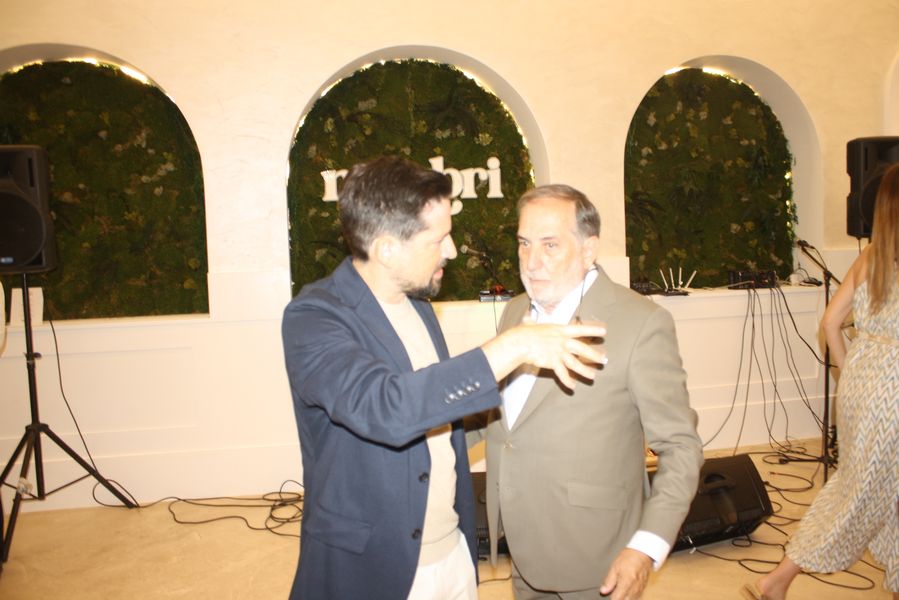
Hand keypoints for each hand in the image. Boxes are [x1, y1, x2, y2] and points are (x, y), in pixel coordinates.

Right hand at [482, 320, 605, 388]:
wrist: (520, 342)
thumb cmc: (524, 332)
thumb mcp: (530, 324)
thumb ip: (531, 321)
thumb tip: (527, 318)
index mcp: (560, 330)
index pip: (581, 329)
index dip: (593, 330)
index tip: (604, 332)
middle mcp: (563, 341)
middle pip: (582, 349)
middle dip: (594, 355)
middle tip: (604, 360)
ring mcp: (559, 353)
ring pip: (576, 363)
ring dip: (585, 370)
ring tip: (593, 376)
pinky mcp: (553, 363)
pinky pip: (562, 374)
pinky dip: (567, 381)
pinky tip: (572, 386)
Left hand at [599, 548, 651, 599]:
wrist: (642, 553)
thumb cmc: (629, 557)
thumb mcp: (615, 567)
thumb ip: (609, 581)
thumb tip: (603, 591)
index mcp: (626, 583)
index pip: (616, 599)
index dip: (611, 599)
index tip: (607, 595)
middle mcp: (634, 589)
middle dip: (618, 598)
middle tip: (613, 593)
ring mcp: (640, 589)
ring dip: (624, 598)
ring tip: (619, 591)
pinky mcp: (643, 588)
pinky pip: (636, 597)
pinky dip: (631, 597)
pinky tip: (627, 592)